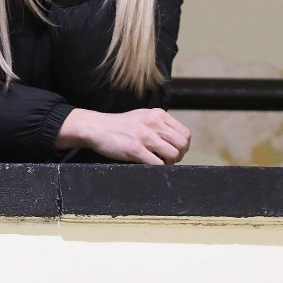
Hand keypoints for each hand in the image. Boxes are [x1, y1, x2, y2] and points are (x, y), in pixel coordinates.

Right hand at [56, 107, 190, 164]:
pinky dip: (158, 168)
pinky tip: (149, 165)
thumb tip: (175, 141)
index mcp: (158, 114)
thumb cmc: (120, 125)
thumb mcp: (143, 116)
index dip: (182, 146)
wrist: (97, 128)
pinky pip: (158, 164)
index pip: (185, 134)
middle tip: (168, 159)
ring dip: (169, 163)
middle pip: (182, 145)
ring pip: (173, 155)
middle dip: (179, 156)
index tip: (174, 151)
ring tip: (159, 162)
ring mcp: (145, 136)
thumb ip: (159, 125)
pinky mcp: (135, 149)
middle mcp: (154, 123)